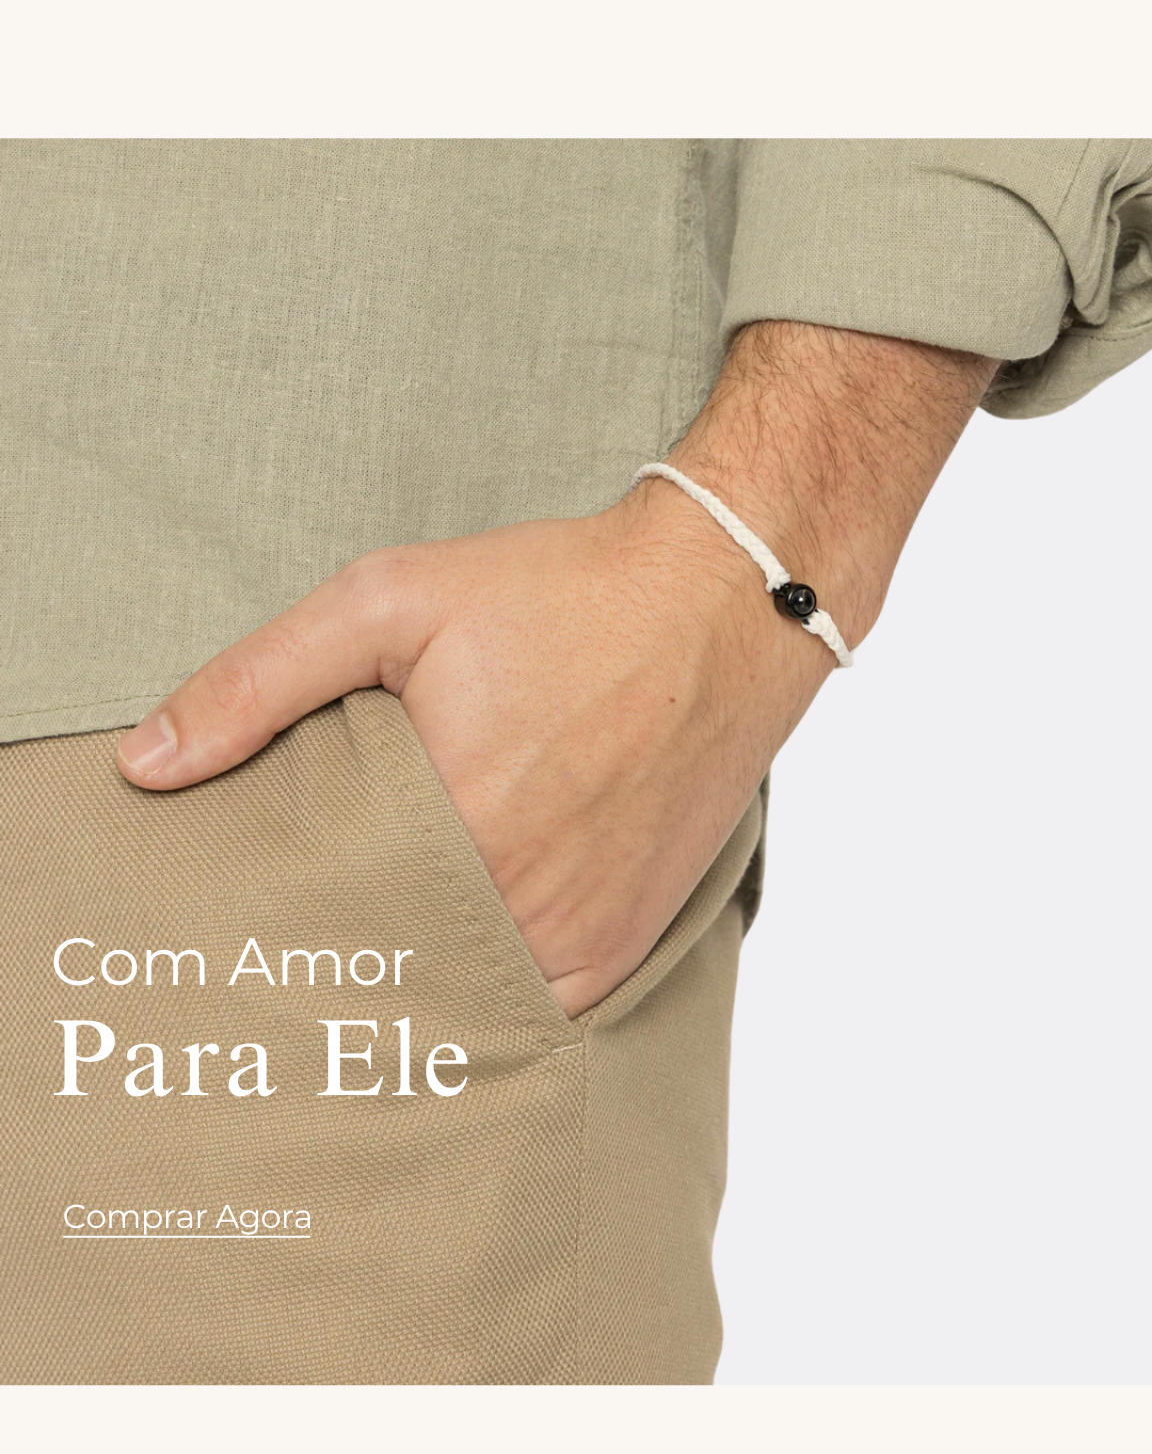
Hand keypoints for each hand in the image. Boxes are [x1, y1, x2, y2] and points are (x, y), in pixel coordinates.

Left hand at [114, 478, 827, 1016]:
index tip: (238, 934)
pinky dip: (491, 995)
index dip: (273, 932)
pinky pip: (540, 1011)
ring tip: (367, 960)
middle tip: (292, 952)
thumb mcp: (392, 601)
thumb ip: (259, 682)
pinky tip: (455, 962)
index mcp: (451, 829)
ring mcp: (584, 935)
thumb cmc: (561, 595)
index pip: (318, 929)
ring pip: (463, 1004)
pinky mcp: (629, 941)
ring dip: (415, 986)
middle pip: (390, 975)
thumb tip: (143, 765)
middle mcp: (522, 905)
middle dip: (339, 965)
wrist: (723, 603)